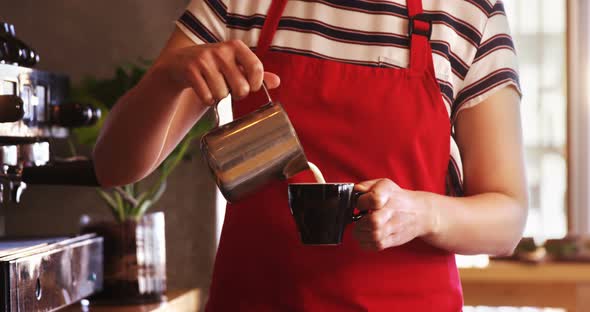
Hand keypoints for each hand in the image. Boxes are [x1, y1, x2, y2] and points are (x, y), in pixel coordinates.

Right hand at [153, 39, 279, 104]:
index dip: (256, 84)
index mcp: (236, 47)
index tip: (252, 87)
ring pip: (222, 94)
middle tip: (230, 88)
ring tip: (214, 86)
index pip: (256, 68)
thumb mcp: (235, 64)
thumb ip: (255, 73)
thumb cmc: (214, 65)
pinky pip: (207, 97)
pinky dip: (207, 99)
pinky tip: (204, 90)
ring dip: (219, 96)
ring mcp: (204, 59)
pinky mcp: (191, 70)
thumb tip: (277, 82)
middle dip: (237, 94)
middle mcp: (221, 50)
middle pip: (240, 88)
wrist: (180, 62)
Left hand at [352, 179, 438, 250]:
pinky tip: (365, 237)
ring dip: (361, 234)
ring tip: (360, 229)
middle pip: (374, 221)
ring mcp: (395, 226)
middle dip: (360, 223)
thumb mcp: (384, 185)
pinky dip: (366, 244)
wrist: (420, 213)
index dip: (362, 203)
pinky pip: (378, 245)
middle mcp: (393, 210)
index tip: (360, 205)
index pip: (374, 199)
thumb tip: (356, 190)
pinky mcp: (394, 239)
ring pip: (375, 236)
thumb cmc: (397, 198)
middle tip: (358, 221)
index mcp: (389, 193)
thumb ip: (367, 185)